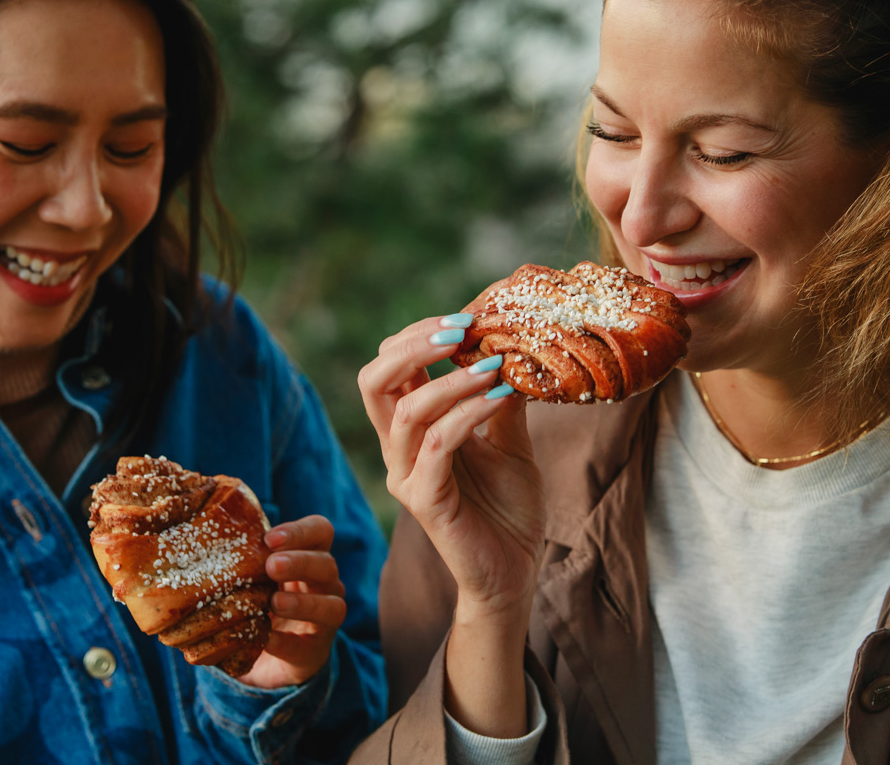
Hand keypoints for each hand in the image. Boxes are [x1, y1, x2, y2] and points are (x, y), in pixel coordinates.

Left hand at [237, 514, 346, 689]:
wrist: (266, 656)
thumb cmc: (259, 599)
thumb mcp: (254, 575)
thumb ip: (243, 557)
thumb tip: (198, 537)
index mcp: (311, 556)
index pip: (320, 532)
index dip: (300, 532)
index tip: (270, 538)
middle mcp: (325, 584)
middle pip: (327, 564)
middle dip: (300, 562)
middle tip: (271, 565)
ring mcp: (325, 619)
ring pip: (331, 605)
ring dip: (303, 602)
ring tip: (274, 602)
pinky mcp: (315, 651)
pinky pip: (306, 646)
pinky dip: (285, 642)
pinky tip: (266, 639)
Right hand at [358, 315, 545, 619]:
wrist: (516, 570)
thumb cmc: (508, 506)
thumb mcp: (509, 439)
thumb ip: (501, 397)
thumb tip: (511, 345)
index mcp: (411, 429)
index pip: (389, 366)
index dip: (418, 335)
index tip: (467, 319)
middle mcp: (397, 450)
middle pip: (374, 380)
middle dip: (413, 345)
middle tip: (461, 329)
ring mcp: (406, 476)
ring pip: (406, 411)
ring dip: (451, 378)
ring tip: (493, 365)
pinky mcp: (425, 502)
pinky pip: (438, 446)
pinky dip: (468, 413)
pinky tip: (499, 396)